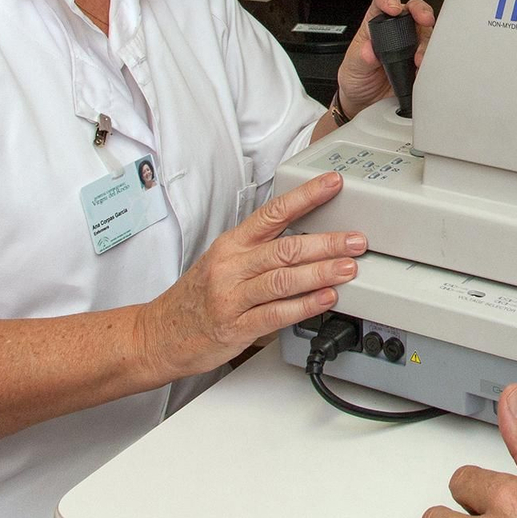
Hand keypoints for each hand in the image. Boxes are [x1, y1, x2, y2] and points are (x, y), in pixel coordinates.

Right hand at [136, 172, 362, 380]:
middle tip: (356, 240)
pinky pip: (276, 314)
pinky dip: (304, 306)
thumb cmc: (198, 296)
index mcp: (232, 244)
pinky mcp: (236, 327)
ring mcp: (232, 297)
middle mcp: (232, 266)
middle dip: (326, 242)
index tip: (333, 184)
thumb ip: (262, 250)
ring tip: (348, 268)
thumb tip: (312, 239)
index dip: (306, 196)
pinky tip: (326, 299)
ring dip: (320, 272)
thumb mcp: (225, 261)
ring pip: (283, 280)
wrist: (159, 333)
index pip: (273, 212)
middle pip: (285, 248)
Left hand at [336, 0, 435, 117]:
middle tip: (423, 19)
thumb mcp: (352, 67)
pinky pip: (433, 55)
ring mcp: (412, 45)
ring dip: (427, 43)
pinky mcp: (422, 61)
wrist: (367, 103)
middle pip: (413, 9)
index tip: (393, 9)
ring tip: (418, 59)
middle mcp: (397, 30)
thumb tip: (368, 50)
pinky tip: (424, 68)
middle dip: (421, 11)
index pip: (383, 1)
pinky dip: (432, 60)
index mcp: (376, 24)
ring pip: (427, 32)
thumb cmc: (358, 78)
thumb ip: (360, 58)